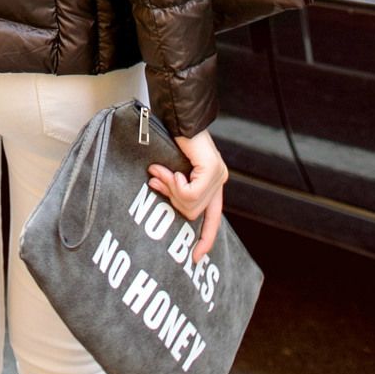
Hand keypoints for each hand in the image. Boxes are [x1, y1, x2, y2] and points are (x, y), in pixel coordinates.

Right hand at [147, 128, 227, 263]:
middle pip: (194, 213)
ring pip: (191, 204)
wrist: (177, 116)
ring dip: (170, 190)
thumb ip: (172, 185)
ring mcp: (217, 176)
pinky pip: (190, 192)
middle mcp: (218, 181)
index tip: (196, 257)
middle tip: (156, 182)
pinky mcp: (211, 170)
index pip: (213, 219)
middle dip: (171, 200)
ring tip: (159, 172)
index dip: (205, 239)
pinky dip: (174, 184)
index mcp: (212, 183)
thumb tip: (158, 192)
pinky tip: (169, 171)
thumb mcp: (170, 169)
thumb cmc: (172, 138)